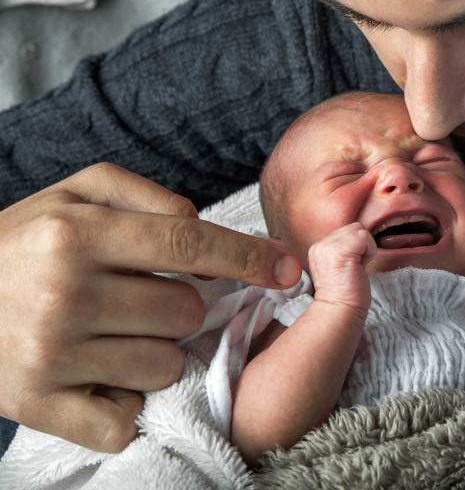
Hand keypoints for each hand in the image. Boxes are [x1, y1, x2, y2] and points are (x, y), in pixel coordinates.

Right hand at [0, 163, 300, 451]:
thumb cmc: (24, 242)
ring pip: (165, 365)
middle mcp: (63, 293)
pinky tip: (101, 377)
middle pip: (185, 312)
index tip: (288, 268)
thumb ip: (147, 197)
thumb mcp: (76, 194)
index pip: (190, 245)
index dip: (249, 258)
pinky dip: (124, 403)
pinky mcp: (36, 404)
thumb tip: (206, 226)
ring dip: (154, 352)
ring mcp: (48, 354)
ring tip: (113, 335)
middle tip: (139, 299)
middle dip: (181, 307)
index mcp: (76, 233)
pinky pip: (124, 419)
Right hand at [308, 222, 376, 319]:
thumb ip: (344, 250)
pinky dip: (369, 252)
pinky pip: (365, 237)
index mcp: (318, 248)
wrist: (339, 312)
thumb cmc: (345, 295)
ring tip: (356, 268)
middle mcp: (320, 244)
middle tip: (354, 268)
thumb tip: (360, 238)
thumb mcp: (338, 266)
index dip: (355, 248)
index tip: (350, 268)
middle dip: (360, 246)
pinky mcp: (341, 250)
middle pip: (353, 228)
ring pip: (360, 230)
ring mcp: (329, 246)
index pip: (345, 232)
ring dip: (365, 249)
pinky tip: (360, 268)